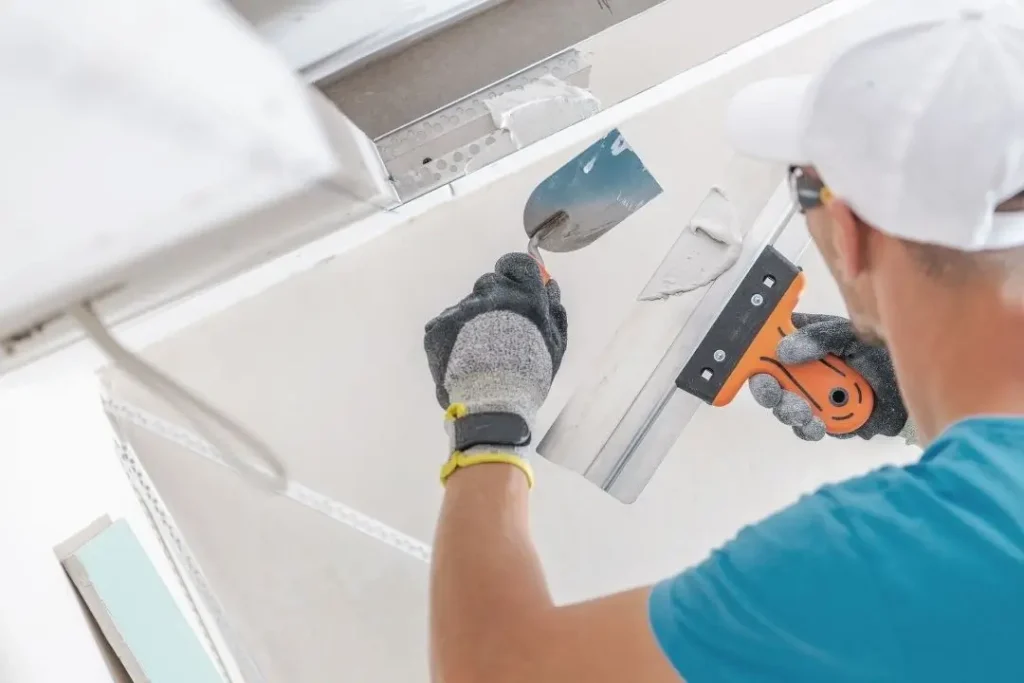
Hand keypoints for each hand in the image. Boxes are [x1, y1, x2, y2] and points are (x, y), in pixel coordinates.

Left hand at [424, 253, 567, 479]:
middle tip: (495, 332)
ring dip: (471, 323)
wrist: (492, 404)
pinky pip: (445, 325)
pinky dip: (451, 339)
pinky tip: (460, 360)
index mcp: (525, 297)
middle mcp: (494, 296)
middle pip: (489, 284)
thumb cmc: (528, 377)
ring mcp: (463, 309)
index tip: (511, 285)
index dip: (513, 273)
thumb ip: (554, 309)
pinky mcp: (439, 326)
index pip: (517, 264)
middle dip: (493, 302)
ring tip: (478, 354)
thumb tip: (549, 284)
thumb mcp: (555, 344)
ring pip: (467, 307)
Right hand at [748, 313, 908, 441]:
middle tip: (775, 396)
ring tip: (803, 413)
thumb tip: (784, 351)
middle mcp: (802, 370)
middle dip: (769, 392)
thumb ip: (820, 338)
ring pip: (785, 407)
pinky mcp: (826, 421)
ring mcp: (812, 397)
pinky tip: (817, 426)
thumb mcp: (850, 336)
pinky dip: (809, 428)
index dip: (755, 356)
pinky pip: (807, 428)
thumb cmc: (882, 354)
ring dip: (789, 411)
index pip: (768, 346)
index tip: (756, 367)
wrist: (913, 389)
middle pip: (770, 382)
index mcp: (804, 343)